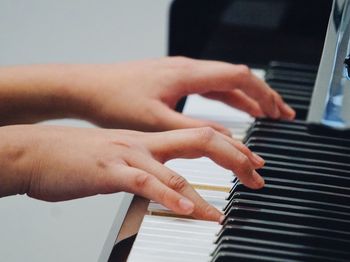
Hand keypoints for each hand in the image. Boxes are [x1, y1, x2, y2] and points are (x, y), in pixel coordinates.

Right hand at [0, 125, 263, 221]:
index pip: (200, 135)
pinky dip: (168, 196)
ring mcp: (128, 156)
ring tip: (221, 210)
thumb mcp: (123, 158)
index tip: (250, 161)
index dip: (230, 146)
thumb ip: (149, 168)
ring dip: (202, 192)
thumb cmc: (81, 156)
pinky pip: (144, 183)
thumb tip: (169, 183)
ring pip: (175, 169)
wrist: (40, 151)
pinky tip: (186, 209)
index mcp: (149, 139)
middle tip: (256, 176)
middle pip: (200, 140)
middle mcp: (144, 143)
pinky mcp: (110, 172)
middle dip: (234, 157)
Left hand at [63, 57, 294, 133]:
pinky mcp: (171, 79)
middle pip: (236, 77)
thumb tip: (228, 139)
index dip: (264, 94)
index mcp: (187, 74)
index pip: (239, 77)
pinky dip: (226, 98)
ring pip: (222, 82)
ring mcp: (179, 72)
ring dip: (245, 97)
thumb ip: (195, 130)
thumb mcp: (157, 122)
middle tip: (279, 114)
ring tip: (263, 113)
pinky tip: (230, 108)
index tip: (279, 112)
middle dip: (262, 95)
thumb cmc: (114, 100)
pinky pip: (207, 86)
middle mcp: (187, 68)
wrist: (86, 88)